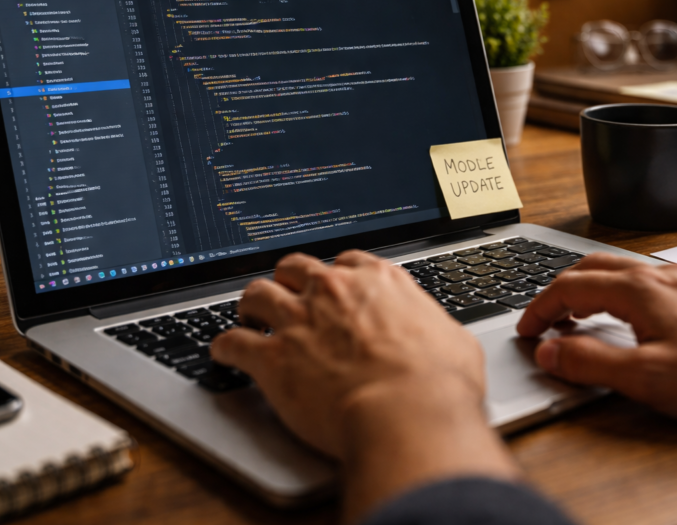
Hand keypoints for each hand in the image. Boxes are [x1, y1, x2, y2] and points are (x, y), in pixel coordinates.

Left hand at [211, 250, 517, 521]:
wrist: (407, 413)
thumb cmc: (438, 383)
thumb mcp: (454, 341)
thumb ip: (435, 328)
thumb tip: (442, 338)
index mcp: (378, 281)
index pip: (347, 262)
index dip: (335, 276)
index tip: (332, 287)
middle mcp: (333, 291)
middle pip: (295, 268)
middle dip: (288, 281)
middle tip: (287, 298)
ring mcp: (298, 320)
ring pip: (256, 294)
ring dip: (251, 306)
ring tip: (248, 318)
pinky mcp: (273, 358)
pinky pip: (232, 343)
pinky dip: (225, 348)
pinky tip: (223, 354)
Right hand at [518, 253, 676, 439]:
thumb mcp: (647, 379)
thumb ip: (589, 363)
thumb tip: (548, 350)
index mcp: (640, 289)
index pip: (570, 286)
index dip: (540, 309)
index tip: (527, 330)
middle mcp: (662, 274)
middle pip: (593, 267)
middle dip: (561, 290)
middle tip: (547, 319)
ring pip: (625, 271)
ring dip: (593, 289)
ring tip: (584, 317)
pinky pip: (653, 280)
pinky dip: (625, 293)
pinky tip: (637, 316)